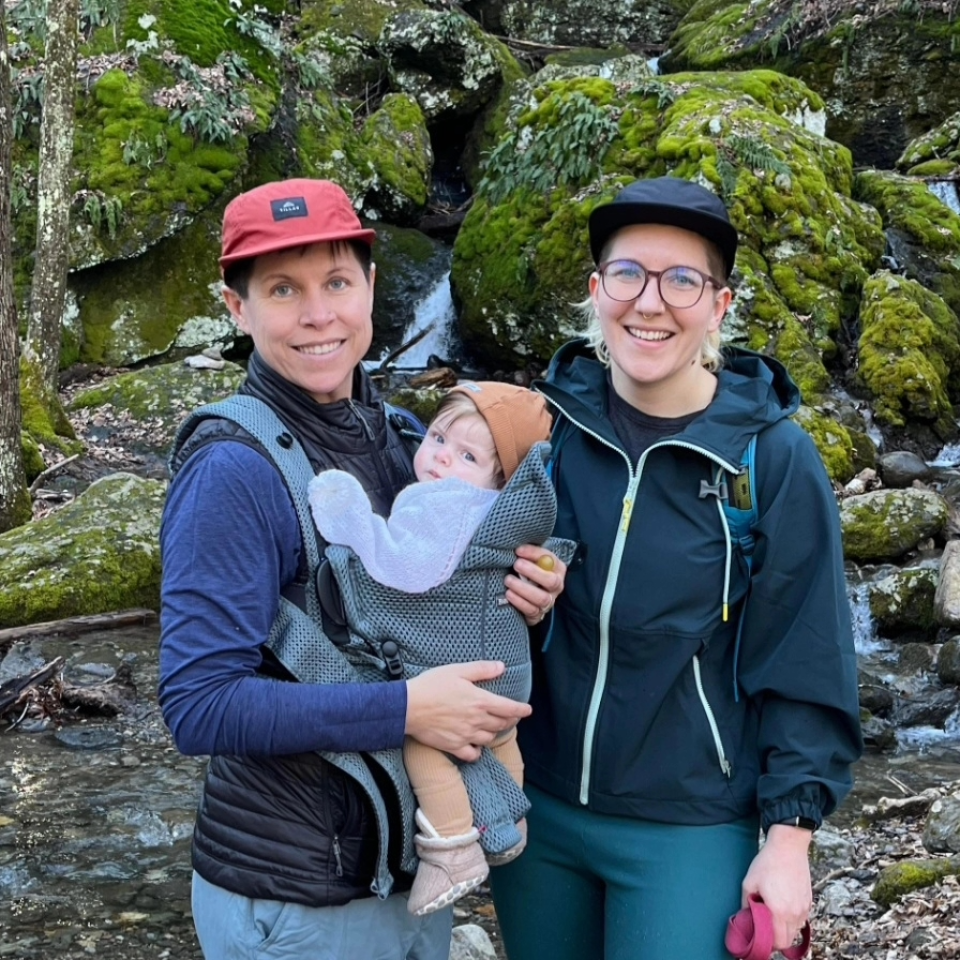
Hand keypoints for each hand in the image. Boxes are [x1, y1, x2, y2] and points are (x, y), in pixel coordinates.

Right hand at [405, 661, 531, 761]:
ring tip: (493, 728)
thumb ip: (481, 669)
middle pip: (501, 724)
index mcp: (480, 701)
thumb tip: (501, 666)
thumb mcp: (457, 670)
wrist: (407, 707)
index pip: (509, 708)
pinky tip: (476, 746)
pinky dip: (477, 752)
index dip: (521, 710)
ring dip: (494, 733)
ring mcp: (466, 735)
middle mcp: (476, 720)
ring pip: (489, 739)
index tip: (528, 710)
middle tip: (511, 717)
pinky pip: (472, 754)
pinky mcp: (453, 746)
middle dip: (510, 720)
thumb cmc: (431, 685)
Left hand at [506, 544, 566, 625]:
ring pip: (542, 598)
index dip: (534, 554)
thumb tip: (513, 544)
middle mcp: (556, 586)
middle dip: (533, 572)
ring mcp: (549, 602)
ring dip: (524, 589)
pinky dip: (520, 603)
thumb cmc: (527, 571)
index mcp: (557, 568)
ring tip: (508, 580)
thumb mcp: (530, 560)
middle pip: (551, 581)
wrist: (526, 595)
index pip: (550, 559)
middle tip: (516, 564)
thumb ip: (527, 553)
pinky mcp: (538, 615)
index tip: (518, 550)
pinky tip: (508, 594)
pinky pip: (532, 611)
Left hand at [741, 825, 812, 951]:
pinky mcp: (809, 901)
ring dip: (786, 930)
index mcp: (780, 911)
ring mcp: (804, 907)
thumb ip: (746, 903)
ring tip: (773, 917)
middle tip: (765, 929)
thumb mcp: (749, 882)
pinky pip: (802, 919)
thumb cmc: (767, 863)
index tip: (760, 937)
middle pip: (789, 940)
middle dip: (777, 939)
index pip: (778, 941)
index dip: (769, 944)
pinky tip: (783, 908)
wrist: (788, 847)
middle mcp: (795, 913)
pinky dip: (793, 920)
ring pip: (796, 930)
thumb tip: (745, 916)